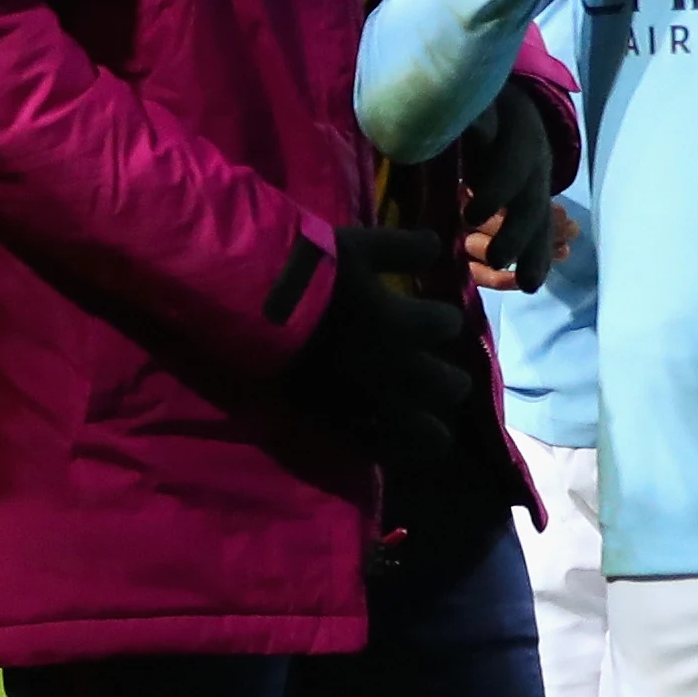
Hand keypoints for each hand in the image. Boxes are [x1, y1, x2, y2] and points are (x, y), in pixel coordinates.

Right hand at [285, 224, 494, 495]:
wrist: (246, 307)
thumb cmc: (302, 273)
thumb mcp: (355, 246)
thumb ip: (402, 247)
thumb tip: (436, 246)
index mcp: (402, 324)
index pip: (446, 325)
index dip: (438, 319)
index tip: (423, 314)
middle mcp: (394, 369)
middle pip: (451, 384)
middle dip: (445, 374)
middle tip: (426, 365)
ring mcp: (368, 403)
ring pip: (429, 431)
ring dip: (430, 418)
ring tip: (418, 409)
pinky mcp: (339, 425)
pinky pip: (381, 450)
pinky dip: (394, 446)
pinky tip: (392, 436)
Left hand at [452, 76, 565, 292]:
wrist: (505, 101)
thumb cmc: (473, 101)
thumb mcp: (472, 99)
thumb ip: (468, 113)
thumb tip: (467, 125)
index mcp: (520, 131)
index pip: (513, 162)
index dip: (498, 188)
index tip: (470, 215)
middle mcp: (535, 160)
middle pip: (531, 198)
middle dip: (516, 231)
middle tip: (496, 259)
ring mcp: (537, 182)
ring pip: (540, 219)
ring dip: (534, 253)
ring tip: (526, 284)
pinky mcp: (532, 201)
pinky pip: (539, 231)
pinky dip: (537, 256)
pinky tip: (529, 284)